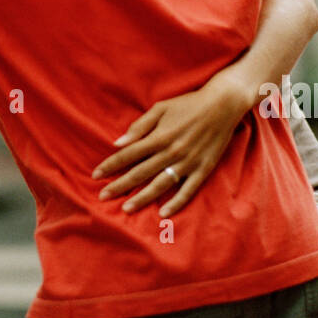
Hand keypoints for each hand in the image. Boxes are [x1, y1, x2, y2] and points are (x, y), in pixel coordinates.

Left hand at [91, 71, 257, 217]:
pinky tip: (163, 213)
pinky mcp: (203, 169)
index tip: (95, 175)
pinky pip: (188, 190)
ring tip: (126, 208)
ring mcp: (187, 163)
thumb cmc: (188, 104)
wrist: (222, 105)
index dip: (111, 165)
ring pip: (160, 185)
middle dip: (119, 185)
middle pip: (140, 172)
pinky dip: (176, 203)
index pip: (128, 154)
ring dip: (142, 198)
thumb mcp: (160, 108)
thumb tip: (118, 143)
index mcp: (159, 136)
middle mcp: (171, 152)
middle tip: (102, 196)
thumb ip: (139, 127)